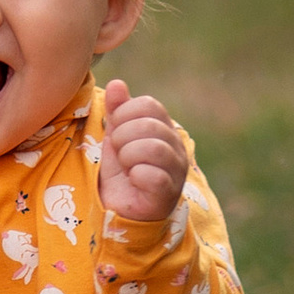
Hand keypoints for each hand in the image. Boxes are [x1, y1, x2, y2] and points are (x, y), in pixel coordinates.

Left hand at [99, 91, 187, 227]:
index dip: (124, 114)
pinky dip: (136, 176)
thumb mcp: (116, 136)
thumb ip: (118, 110)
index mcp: (165, 128)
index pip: (149, 104)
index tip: (116, 132)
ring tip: (127, 167)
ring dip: (129, 156)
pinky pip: (153, 176)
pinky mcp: (168, 194)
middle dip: (123, 137)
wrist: (122, 209)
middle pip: (150, 125)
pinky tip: (134, 181)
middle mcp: (177, 147)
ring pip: (154, 148)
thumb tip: (117, 84)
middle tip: (120, 153)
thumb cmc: (123, 170)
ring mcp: (176, 171)